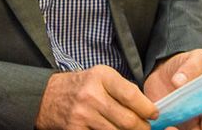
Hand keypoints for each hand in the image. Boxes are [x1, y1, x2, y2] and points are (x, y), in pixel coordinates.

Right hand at [35, 65, 155, 129]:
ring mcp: (83, 114)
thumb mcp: (101, 77)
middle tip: (144, 127)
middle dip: (142, 127)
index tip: (154, 114)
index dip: (147, 109)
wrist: (48, 97)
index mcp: (101, 76)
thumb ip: (123, 88)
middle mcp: (91, 95)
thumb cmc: (80, 86)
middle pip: (128, 120)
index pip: (132, 96)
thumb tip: (147, 107)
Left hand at [143, 49, 201, 129]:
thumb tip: (179, 81)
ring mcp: (180, 124)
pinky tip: (150, 123)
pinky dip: (156, 129)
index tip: (188, 127)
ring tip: (161, 126)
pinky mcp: (164, 123)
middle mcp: (196, 120)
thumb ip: (192, 67)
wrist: (166, 66)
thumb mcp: (196, 58)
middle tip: (169, 128)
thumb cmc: (186, 64)